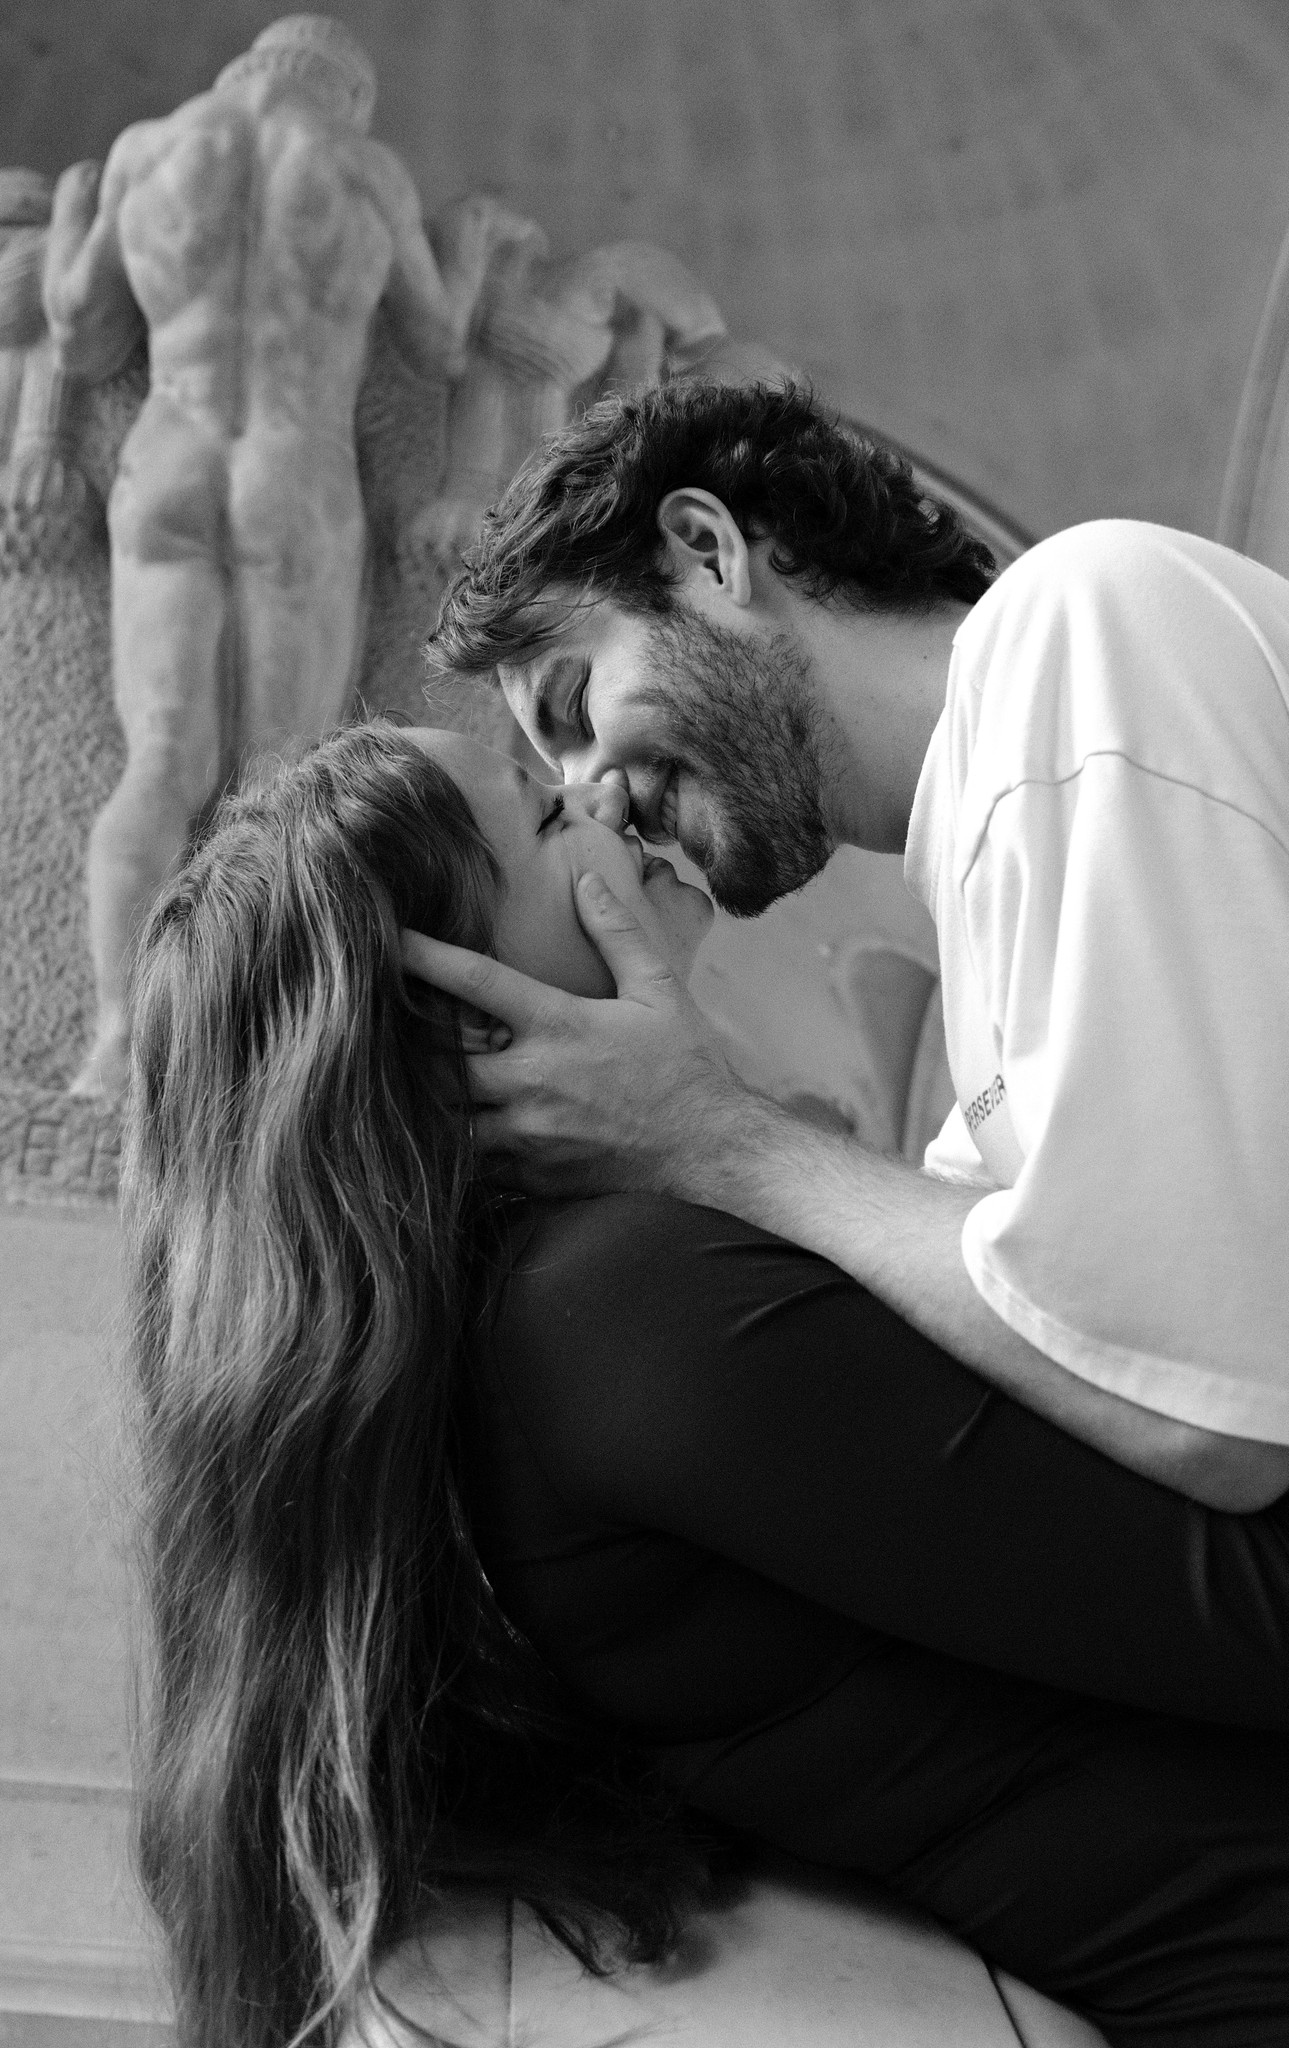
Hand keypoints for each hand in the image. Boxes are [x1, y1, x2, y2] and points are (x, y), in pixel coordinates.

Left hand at [400, 870, 750, 1199]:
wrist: (713, 1150)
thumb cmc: (686, 1066)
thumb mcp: (658, 990)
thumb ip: (617, 932)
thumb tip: (586, 880)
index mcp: (557, 1024)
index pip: (475, 981)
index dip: (425, 956)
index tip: (388, 939)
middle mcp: (532, 1079)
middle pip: (436, 1060)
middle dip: (406, 1045)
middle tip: (379, 1027)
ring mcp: (527, 1132)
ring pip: (442, 1118)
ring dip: (422, 1101)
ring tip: (395, 1085)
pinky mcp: (531, 1174)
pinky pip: (468, 1166)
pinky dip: (450, 1149)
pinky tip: (438, 1137)